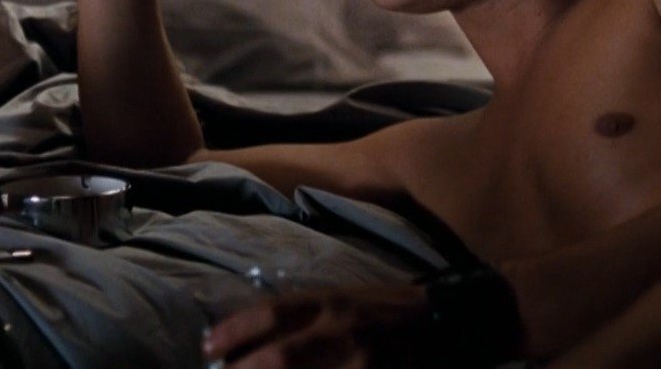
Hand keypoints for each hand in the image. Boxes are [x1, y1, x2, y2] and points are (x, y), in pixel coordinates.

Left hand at [204, 283, 436, 368]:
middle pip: (282, 357)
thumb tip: (252, 342)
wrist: (453, 321)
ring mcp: (363, 362)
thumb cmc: (389, 310)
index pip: (272, 314)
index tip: (207, 348)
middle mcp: (344, 328)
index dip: (234, 331)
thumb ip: (303, 316)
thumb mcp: (344, 299)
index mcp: (332, 300)